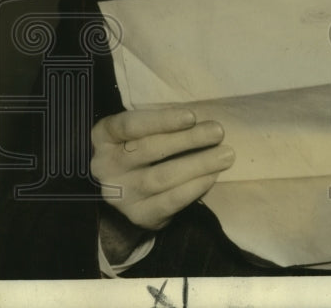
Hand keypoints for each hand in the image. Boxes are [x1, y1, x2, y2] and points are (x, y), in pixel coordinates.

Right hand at [91, 108, 234, 233]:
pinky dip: (194, 188)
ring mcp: (120, 193)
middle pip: (149, 150)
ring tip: (225, 155)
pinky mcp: (138, 215)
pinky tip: (212, 176)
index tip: (191, 117)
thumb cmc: (142, 146)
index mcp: (105, 137)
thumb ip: (162, 123)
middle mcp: (106, 166)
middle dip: (188, 139)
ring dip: (198, 164)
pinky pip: (169, 202)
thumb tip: (201, 119)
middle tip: (218, 132)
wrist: (128, 188)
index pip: (129, 125)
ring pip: (162, 177)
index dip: (161, 120)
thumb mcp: (141, 130)